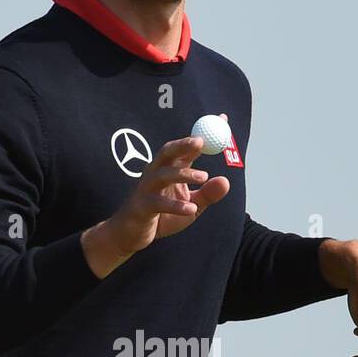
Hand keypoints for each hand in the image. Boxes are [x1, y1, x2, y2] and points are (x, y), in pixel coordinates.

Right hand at [81, 133, 229, 274]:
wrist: (131, 235)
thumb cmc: (161, 217)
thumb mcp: (192, 206)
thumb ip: (207, 194)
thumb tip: (226, 181)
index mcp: (169, 170)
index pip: (186, 148)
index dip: (203, 135)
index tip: (222, 121)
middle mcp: (156, 174)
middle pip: (167, 152)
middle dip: (183, 144)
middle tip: (201, 142)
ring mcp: (146, 189)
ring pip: (163, 174)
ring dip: (183, 173)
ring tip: (204, 176)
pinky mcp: (142, 206)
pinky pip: (158, 203)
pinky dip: (175, 206)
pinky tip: (190, 209)